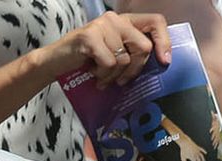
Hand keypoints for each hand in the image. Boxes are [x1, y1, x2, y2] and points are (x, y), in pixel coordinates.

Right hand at [43, 11, 171, 86]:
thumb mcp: (117, 54)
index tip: (164, 61)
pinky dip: (103, 75)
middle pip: (144, 47)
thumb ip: (135, 53)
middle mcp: (115, 19)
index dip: (164, 41)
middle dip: (135, 69)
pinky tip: (93, 72)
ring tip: (102, 75)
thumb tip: (163, 62)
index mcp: (125, 22)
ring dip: (114, 75)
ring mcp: (102, 25)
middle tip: (121, 79)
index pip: (156, 21)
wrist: (58, 62)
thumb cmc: (90, 61)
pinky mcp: (89, 36)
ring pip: (125, 59)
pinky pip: (109, 63)